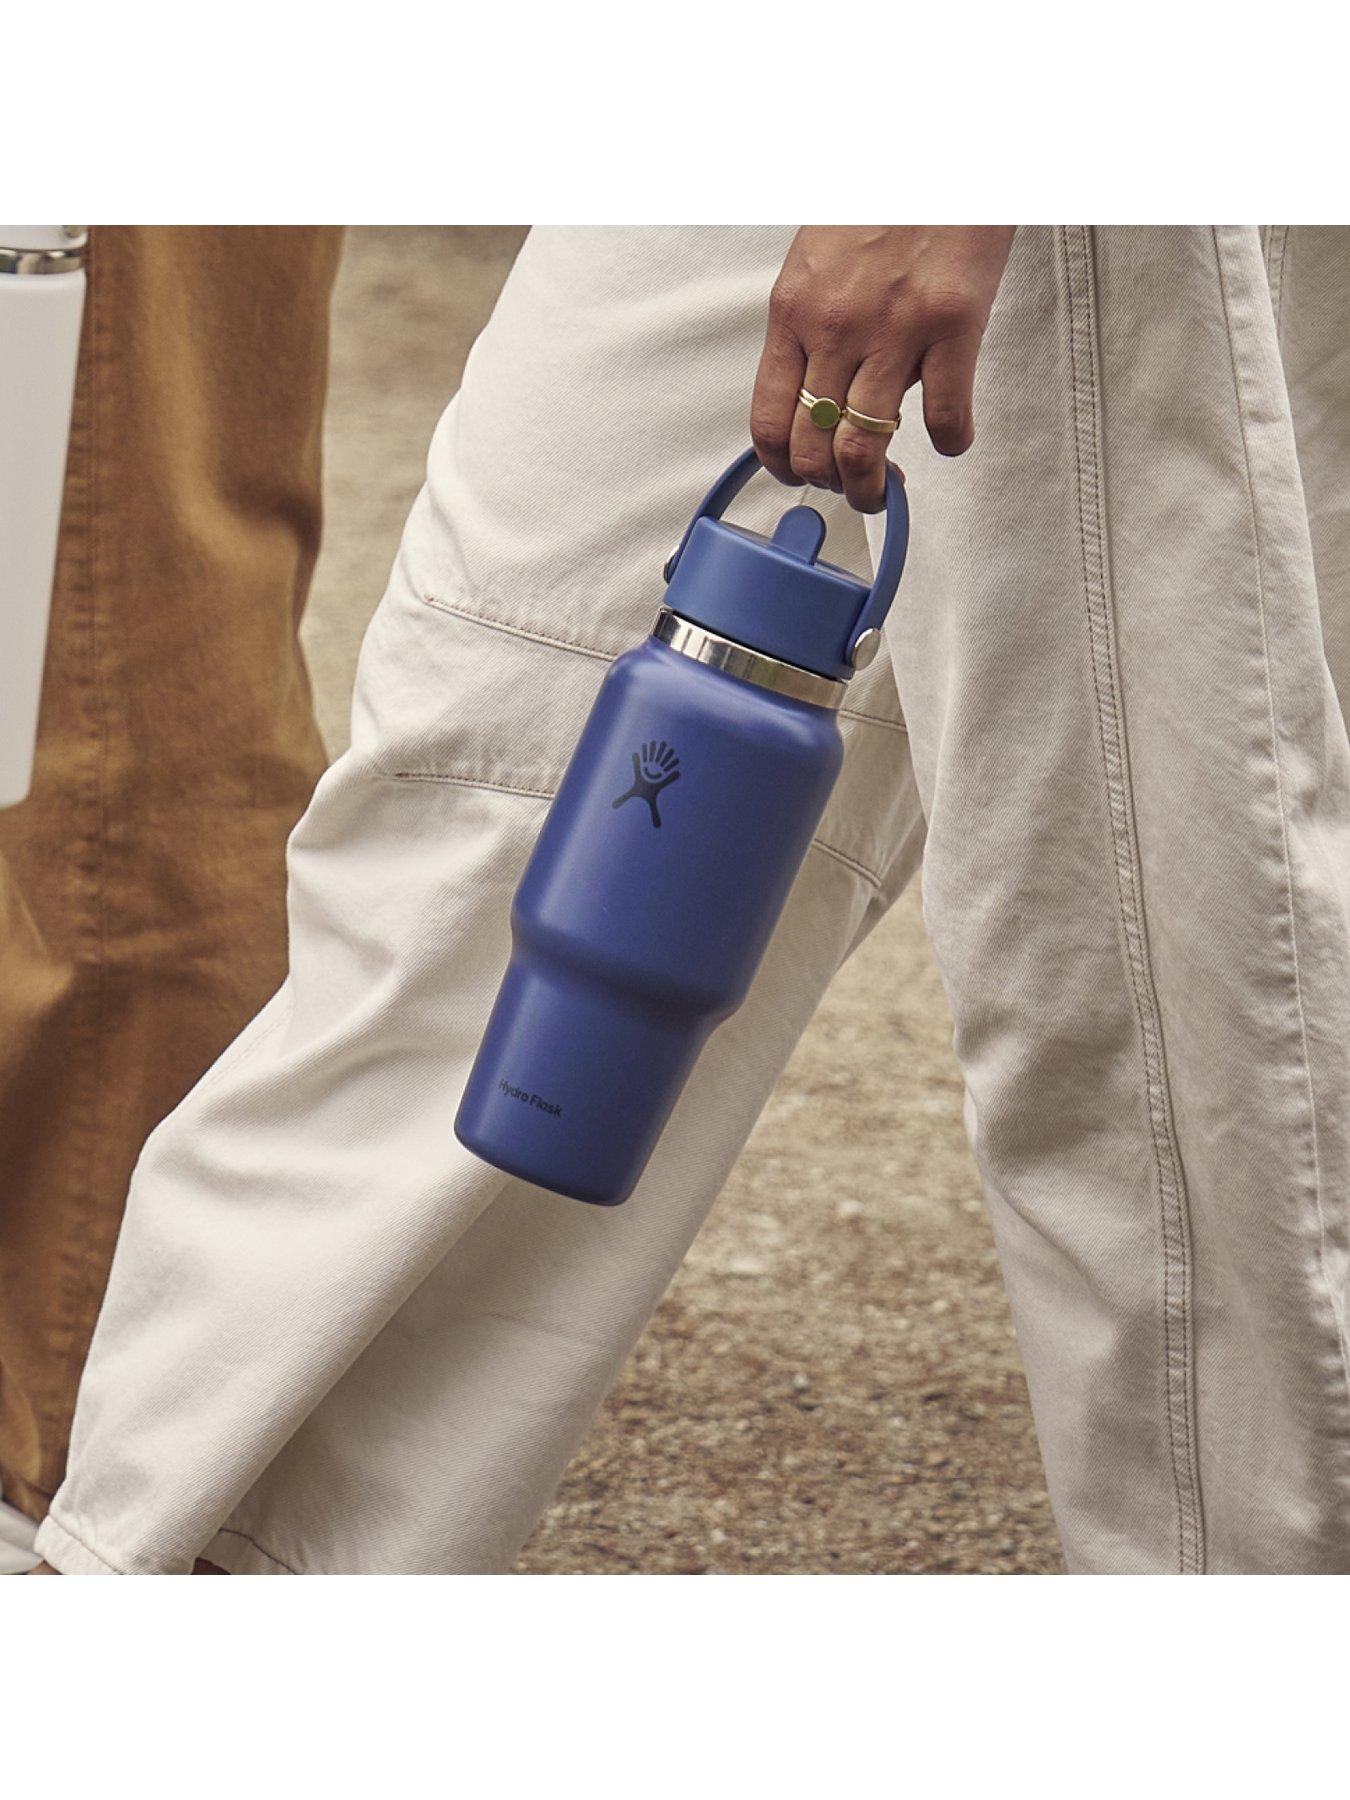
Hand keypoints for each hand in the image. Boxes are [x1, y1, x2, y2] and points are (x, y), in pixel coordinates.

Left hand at [750, 227, 1015, 512]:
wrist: (941, 148)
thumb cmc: (881, 203)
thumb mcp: (819, 264)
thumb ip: (814, 329)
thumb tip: (820, 396)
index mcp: (793, 312)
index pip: (768, 419)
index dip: (779, 466)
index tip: (797, 475)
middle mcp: (836, 327)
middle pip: (812, 445)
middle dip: (829, 484)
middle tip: (849, 487)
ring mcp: (894, 330)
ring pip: (865, 447)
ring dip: (874, 485)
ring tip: (886, 488)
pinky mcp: (952, 326)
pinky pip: (945, 418)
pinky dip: (950, 442)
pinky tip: (952, 438)